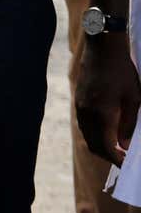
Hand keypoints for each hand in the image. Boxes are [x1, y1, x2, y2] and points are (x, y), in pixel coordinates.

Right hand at [77, 35, 140, 166]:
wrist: (102, 48)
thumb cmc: (123, 72)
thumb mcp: (133, 99)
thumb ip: (129, 124)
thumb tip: (125, 145)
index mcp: (102, 114)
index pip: (106, 147)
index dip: (116, 159)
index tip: (127, 164)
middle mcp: (87, 113)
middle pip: (93, 144)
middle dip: (107, 155)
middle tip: (121, 159)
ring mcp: (80, 106)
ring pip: (86, 135)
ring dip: (99, 145)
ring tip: (114, 147)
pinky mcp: (78, 99)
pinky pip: (83, 124)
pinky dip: (93, 133)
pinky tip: (104, 131)